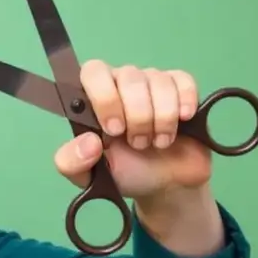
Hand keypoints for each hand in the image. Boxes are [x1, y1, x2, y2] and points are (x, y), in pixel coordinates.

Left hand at [53, 60, 211, 200]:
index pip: (93, 72)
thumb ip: (72, 162)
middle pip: (129, 76)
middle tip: (138, 143)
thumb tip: (88, 141)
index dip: (105, 97)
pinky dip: (185, 100)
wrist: (164, 185)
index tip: (114, 129)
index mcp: (94, 99)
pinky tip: (183, 119)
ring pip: (159, 80)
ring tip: (158, 142)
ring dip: (162, 116)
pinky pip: (183, 80)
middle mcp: (121, 84)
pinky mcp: (180, 88)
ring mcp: (152, 83)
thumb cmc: (124, 172)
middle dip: (138, 115)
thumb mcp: (89, 176)